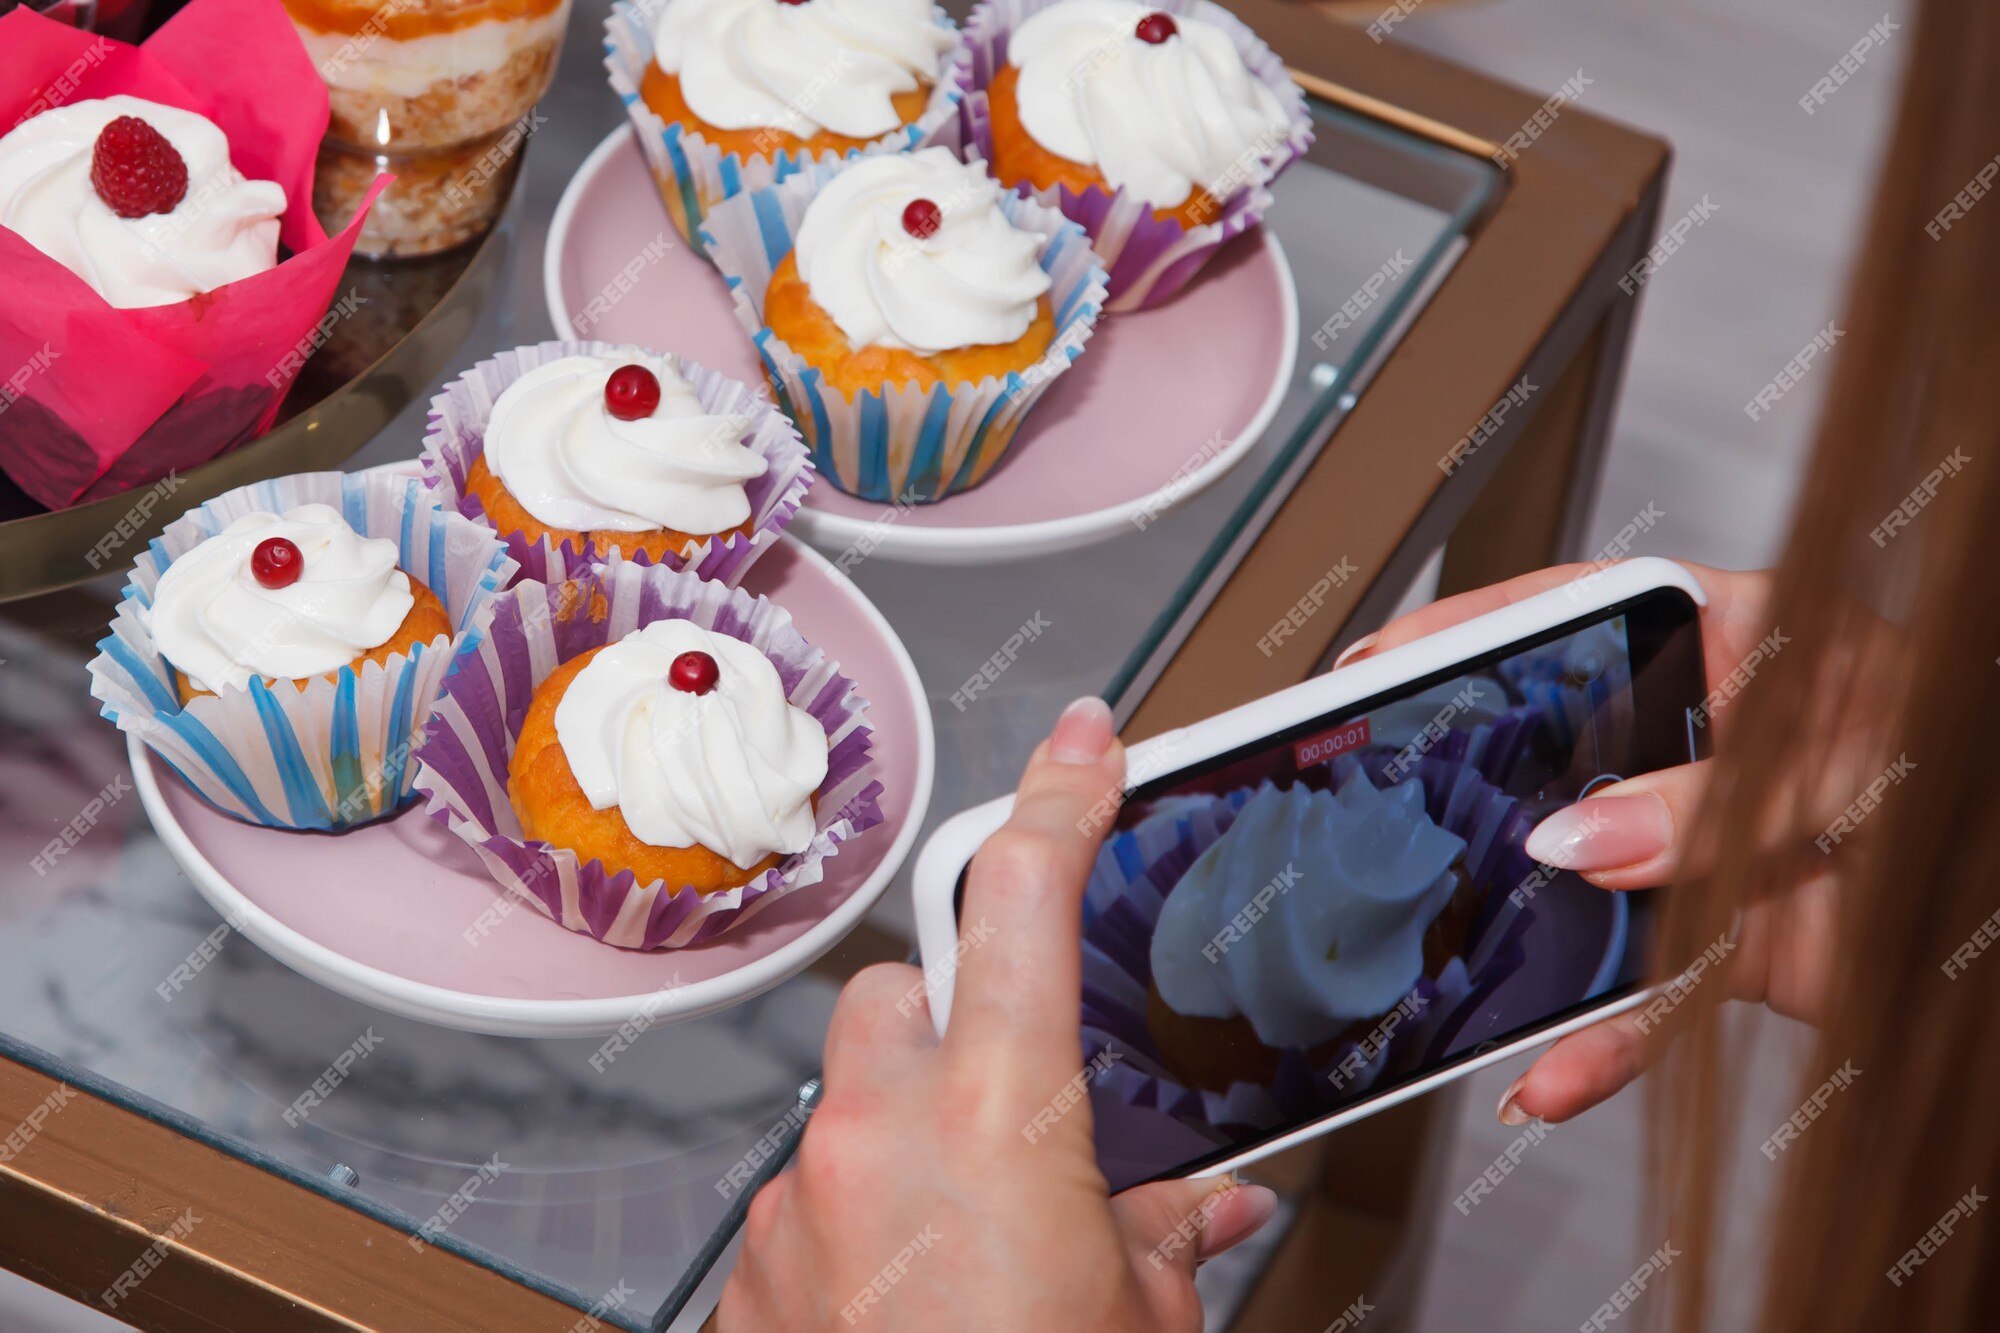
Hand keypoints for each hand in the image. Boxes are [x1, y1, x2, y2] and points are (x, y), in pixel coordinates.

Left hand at [719, 698, 1277, 1331]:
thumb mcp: (1143, 1321)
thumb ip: (1170, 1235)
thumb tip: (1208, 1207)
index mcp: (996, 1120)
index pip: (1023, 896)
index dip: (1058, 799)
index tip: (1079, 747)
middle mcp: (876, 1138)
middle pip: (897, 995)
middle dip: (952, 1022)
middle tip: (1009, 1104)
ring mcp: (797, 1205)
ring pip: (846, 1105)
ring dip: (905, 1140)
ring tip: (966, 1237)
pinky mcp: (750, 1276)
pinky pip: (803, 1203)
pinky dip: (857, 1225)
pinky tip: (909, 1293)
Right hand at [1338, 563, 1837, 1124]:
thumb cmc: (1970, 774)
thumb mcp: (1852, 757)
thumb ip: (1712, 796)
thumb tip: (1584, 832)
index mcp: (1741, 638)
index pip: (1578, 612)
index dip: (1475, 630)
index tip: (1386, 660)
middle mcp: (1705, 739)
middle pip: (1557, 755)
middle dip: (1470, 791)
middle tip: (1384, 804)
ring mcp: (1704, 843)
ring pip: (1579, 888)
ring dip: (1515, 934)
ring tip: (1441, 949)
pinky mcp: (1723, 941)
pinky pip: (1636, 996)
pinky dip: (1594, 1046)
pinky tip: (1548, 1075)